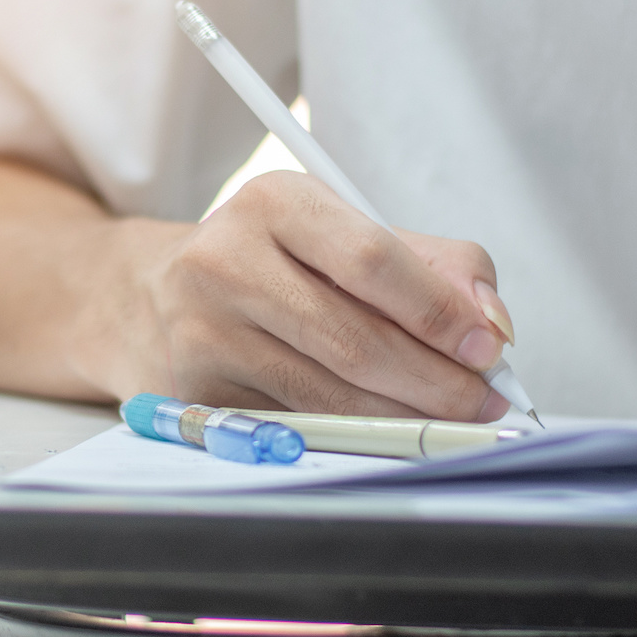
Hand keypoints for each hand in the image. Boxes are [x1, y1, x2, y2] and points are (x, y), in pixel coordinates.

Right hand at [121, 170, 516, 421]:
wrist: (147, 297)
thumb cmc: (266, 265)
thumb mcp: (338, 234)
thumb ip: (428, 263)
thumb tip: (490, 321)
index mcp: (273, 202)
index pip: (372, 259)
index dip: (439, 311)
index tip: (488, 346)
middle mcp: (225, 259)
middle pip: (355, 337)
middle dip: (435, 381)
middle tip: (482, 402)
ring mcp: (203, 331)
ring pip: (329, 393)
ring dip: (403, 416)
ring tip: (449, 421)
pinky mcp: (194, 392)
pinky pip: (296, 425)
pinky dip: (353, 434)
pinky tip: (384, 430)